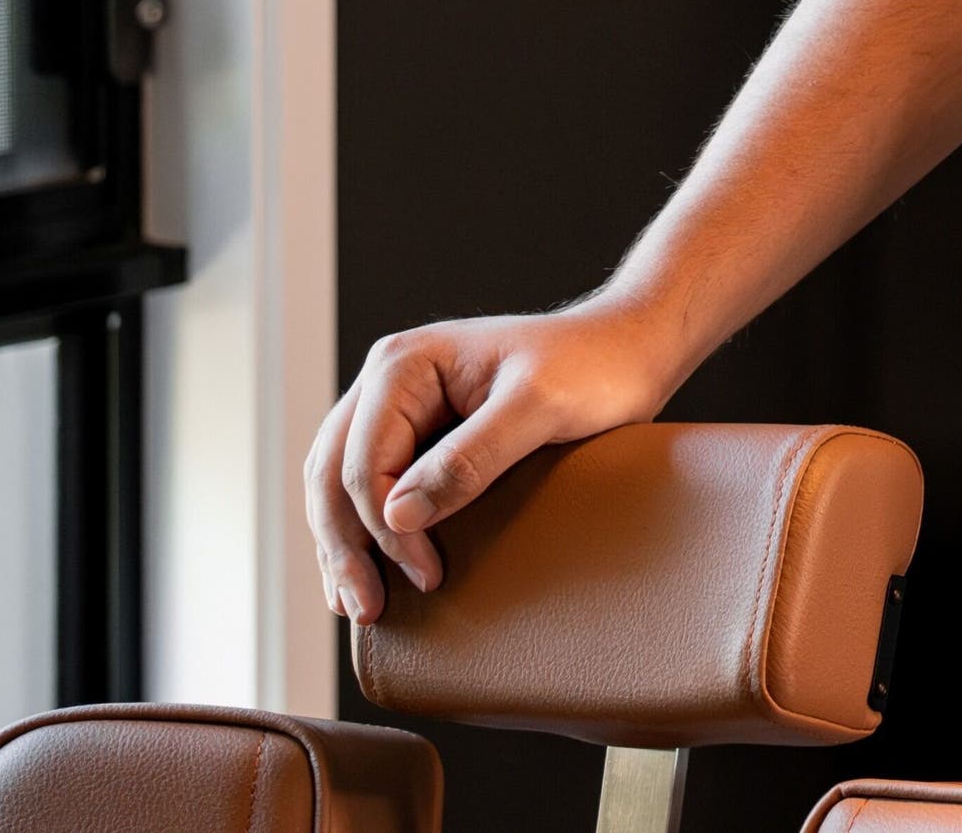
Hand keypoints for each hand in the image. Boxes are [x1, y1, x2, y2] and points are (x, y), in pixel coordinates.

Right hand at [303, 301, 680, 622]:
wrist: (629, 352)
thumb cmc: (594, 368)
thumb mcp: (541, 407)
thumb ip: (471, 457)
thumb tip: (397, 516)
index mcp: (405, 364)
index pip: (364, 461)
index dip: (385, 528)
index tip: (427, 574)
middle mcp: (389, 382)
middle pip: (333, 475)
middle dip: (344, 547)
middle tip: (367, 610)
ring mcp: (399, 408)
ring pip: (338, 486)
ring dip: (342, 546)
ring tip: (357, 606)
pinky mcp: (418, 434)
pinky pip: (367, 488)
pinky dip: (361, 532)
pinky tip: (364, 573)